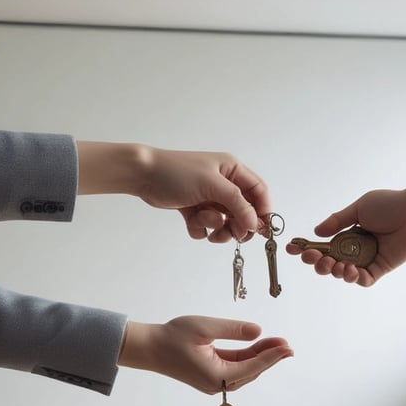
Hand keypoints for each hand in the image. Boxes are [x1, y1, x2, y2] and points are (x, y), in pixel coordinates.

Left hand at [77, 142, 269, 242]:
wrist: (142, 175)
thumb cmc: (176, 172)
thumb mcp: (212, 185)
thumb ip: (237, 204)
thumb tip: (256, 224)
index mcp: (232, 170)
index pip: (259, 192)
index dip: (263, 211)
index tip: (261, 230)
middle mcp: (223, 183)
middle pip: (244, 211)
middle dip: (238, 224)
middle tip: (231, 234)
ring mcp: (209, 197)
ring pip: (226, 221)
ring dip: (217, 228)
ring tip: (203, 223)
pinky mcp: (194, 208)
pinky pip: (207, 226)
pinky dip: (200, 228)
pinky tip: (190, 220)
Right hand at [117, 316, 292, 393]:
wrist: (148, 347)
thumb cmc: (172, 337)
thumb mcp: (205, 327)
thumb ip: (233, 330)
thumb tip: (258, 332)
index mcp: (216, 376)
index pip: (252, 366)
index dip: (272, 356)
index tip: (288, 348)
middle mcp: (217, 383)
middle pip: (251, 370)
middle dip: (270, 357)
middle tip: (288, 345)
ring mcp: (213, 381)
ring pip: (244, 368)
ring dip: (260, 355)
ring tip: (277, 343)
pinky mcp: (210, 375)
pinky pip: (234, 365)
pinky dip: (246, 356)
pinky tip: (258, 344)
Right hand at [285, 176, 405, 286]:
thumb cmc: (389, 205)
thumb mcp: (359, 209)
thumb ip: (338, 221)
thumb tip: (317, 232)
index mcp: (347, 235)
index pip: (322, 246)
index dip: (307, 249)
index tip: (292, 249)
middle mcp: (354, 249)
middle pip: (330, 263)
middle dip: (319, 264)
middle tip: (318, 260)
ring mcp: (367, 260)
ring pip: (344, 274)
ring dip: (336, 272)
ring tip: (338, 265)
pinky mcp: (380, 268)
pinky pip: (364, 280)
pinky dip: (355, 278)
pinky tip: (352, 271)